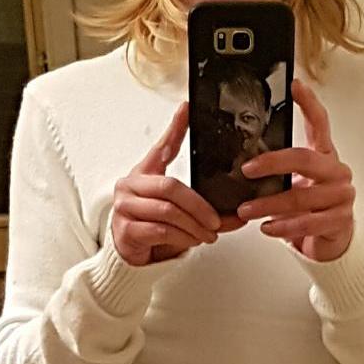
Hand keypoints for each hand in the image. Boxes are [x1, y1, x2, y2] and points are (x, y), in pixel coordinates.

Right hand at [112, 102, 240, 265]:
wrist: (131, 255)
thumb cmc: (155, 226)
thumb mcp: (178, 211)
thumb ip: (203, 208)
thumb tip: (238, 214)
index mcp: (145, 172)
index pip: (162, 146)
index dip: (175, 127)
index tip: (186, 108)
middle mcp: (131, 185)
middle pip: (170, 186)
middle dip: (199, 205)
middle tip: (216, 220)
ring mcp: (124, 207)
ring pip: (168, 211)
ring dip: (194, 225)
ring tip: (208, 234)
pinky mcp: (125, 230)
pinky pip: (160, 230)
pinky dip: (183, 237)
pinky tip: (192, 241)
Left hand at [236, 80, 354, 261]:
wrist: (328, 241)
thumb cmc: (307, 206)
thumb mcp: (294, 182)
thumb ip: (279, 169)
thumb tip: (242, 159)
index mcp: (325, 155)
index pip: (319, 122)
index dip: (308, 102)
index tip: (294, 84)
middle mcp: (337, 171)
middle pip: (304, 158)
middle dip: (272, 163)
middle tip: (247, 169)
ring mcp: (342, 196)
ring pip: (300, 196)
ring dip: (268, 204)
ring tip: (246, 210)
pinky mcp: (340, 220)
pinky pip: (307, 222)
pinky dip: (283, 226)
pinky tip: (267, 227)